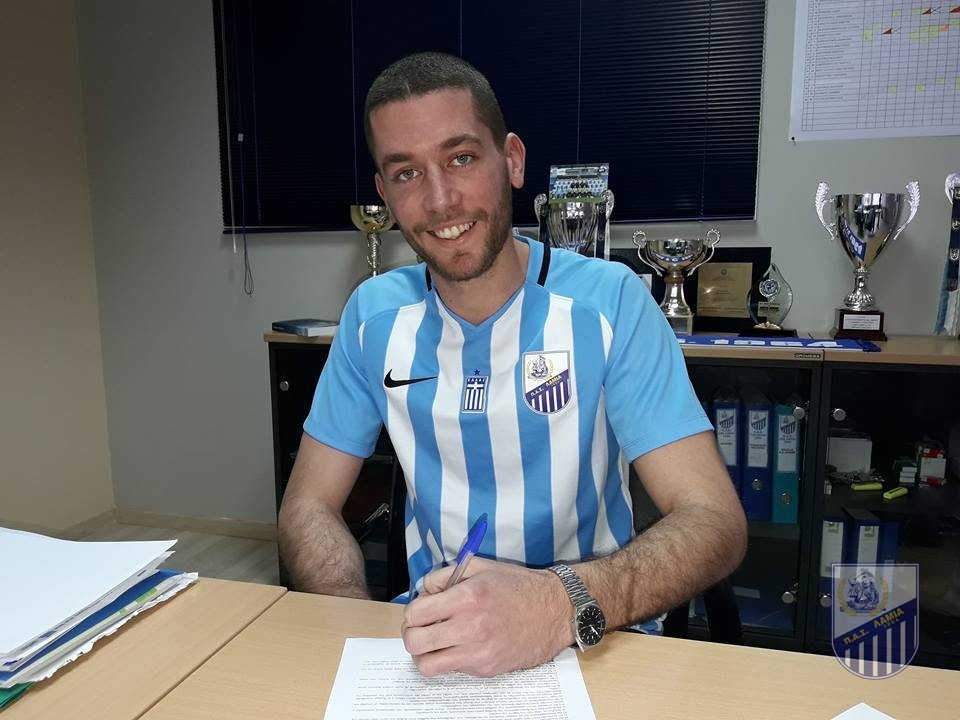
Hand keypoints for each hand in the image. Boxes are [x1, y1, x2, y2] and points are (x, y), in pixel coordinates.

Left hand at [401, 558, 571, 676]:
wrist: (554, 610)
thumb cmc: (518, 587)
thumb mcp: (480, 567)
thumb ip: (445, 575)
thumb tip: (423, 590)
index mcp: (466, 598)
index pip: (416, 614)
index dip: (411, 612)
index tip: (419, 611)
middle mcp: (470, 628)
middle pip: (415, 643)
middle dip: (412, 634)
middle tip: (421, 628)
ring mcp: (478, 653)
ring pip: (428, 665)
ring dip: (425, 653)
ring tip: (435, 642)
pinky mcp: (485, 669)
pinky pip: (453, 669)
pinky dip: (451, 658)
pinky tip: (463, 644)